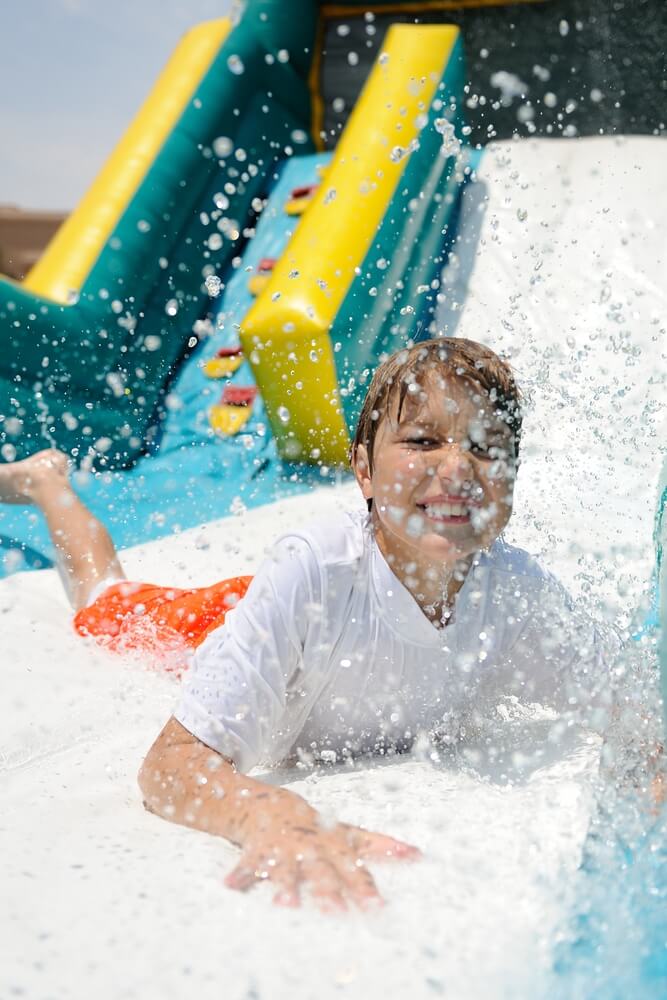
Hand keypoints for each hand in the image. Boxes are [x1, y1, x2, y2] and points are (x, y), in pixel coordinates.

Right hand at [224, 790, 420, 911]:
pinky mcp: (257, 850)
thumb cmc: (314, 827)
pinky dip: (239, 875)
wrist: (269, 805)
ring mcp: (283, 850)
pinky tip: (231, 887)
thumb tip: (417, 854)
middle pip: (321, 874)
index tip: (380, 910)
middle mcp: (310, 850)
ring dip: (284, 887)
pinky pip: (247, 865)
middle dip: (329, 893)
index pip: (354, 870)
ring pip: (284, 871)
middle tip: (336, 914)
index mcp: (333, 847)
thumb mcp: (346, 833)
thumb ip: (378, 845)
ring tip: (286, 905)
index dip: (367, 889)